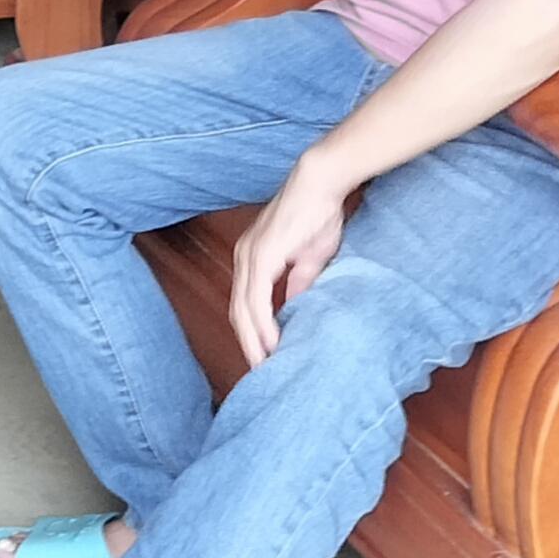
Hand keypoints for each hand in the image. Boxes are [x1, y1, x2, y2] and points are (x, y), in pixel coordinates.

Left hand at [227, 155, 352, 368]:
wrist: (320, 184)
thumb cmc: (316, 215)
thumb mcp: (309, 258)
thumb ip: (300, 283)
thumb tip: (296, 307)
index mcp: (253, 259)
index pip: (245, 305)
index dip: (251, 333)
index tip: (264, 358)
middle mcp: (244, 258)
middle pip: (238, 312)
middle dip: (248, 345)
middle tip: (261, 373)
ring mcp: (249, 256)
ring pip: (243, 309)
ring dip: (252, 340)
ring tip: (264, 366)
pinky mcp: (261, 255)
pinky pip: (256, 296)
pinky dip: (262, 323)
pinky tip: (271, 343)